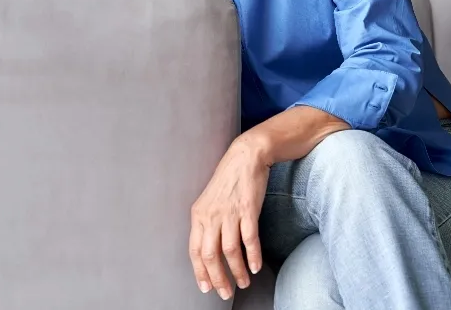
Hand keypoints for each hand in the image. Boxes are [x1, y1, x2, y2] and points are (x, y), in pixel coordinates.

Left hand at [189, 137, 268, 300]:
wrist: (246, 156)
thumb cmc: (229, 179)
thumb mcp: (210, 201)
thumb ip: (208, 223)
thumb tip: (210, 250)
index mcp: (198, 215)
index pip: (194, 251)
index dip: (200, 272)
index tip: (206, 287)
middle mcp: (211, 215)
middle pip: (210, 255)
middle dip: (218, 279)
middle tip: (225, 293)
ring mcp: (229, 213)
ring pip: (230, 251)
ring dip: (238, 271)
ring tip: (244, 282)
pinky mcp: (247, 210)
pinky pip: (249, 240)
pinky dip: (253, 256)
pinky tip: (256, 267)